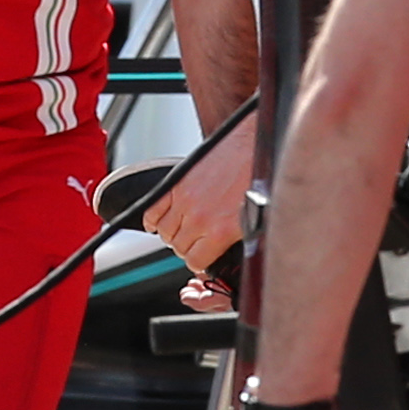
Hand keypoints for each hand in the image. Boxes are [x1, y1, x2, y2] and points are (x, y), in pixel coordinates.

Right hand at [139, 122, 252, 272]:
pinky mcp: (176, 184)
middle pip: (178, 247)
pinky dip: (151, 221)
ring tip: (181, 232)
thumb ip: (234, 240)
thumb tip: (224, 253)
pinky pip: (152, 210)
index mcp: (220, 230)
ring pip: (164, 232)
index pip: (195, 261)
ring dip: (171, 235)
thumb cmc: (257, 177)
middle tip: (194, 244)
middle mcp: (199, 218)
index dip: (198, 263)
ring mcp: (184, 200)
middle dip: (186, 249)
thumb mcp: (254, 218)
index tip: (201, 260)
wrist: (253, 146)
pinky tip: (156, 224)